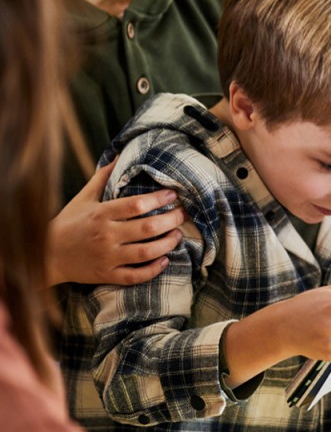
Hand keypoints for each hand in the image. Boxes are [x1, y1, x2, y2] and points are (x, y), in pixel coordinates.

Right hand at [47, 160, 184, 285]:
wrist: (47, 255)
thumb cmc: (68, 223)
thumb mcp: (83, 198)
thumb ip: (103, 177)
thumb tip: (120, 155)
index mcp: (101, 214)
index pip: (136, 205)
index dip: (159, 199)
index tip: (173, 195)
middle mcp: (106, 235)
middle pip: (147, 228)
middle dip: (171, 220)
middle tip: (183, 215)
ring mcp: (107, 257)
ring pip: (146, 252)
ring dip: (167, 244)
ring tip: (178, 235)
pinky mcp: (107, 275)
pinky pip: (135, 276)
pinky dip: (153, 270)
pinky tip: (165, 261)